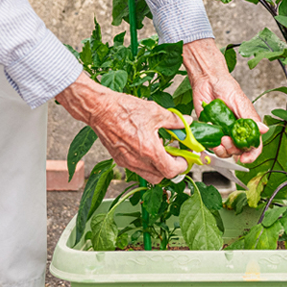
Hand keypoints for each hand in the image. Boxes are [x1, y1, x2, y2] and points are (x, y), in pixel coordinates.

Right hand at [56, 73, 187, 183]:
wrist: (99, 109)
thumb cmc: (124, 109)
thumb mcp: (155, 112)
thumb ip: (174, 121)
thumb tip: (187, 122)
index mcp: (149, 150)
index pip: (171, 171)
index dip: (182, 165)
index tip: (186, 157)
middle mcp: (137, 160)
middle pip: (161, 177)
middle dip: (171, 168)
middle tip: (176, 155)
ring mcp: (127, 162)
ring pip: (148, 175)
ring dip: (158, 167)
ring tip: (162, 150)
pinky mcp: (119, 159)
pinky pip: (137, 169)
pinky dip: (146, 164)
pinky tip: (147, 148)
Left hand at [183, 39, 267, 162]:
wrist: (207, 80)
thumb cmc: (226, 87)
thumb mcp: (240, 102)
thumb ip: (250, 118)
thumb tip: (264, 129)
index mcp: (247, 124)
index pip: (254, 144)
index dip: (251, 154)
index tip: (245, 159)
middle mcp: (236, 130)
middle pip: (239, 150)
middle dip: (233, 150)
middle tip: (227, 140)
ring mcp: (223, 131)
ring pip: (225, 151)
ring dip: (222, 150)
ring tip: (219, 139)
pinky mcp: (211, 130)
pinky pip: (211, 145)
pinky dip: (211, 144)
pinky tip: (211, 135)